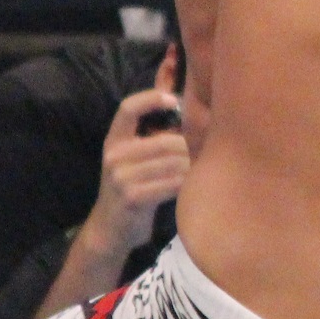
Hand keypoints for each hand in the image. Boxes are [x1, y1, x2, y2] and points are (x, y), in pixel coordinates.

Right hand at [86, 56, 189, 253]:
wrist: (113, 229)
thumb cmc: (135, 186)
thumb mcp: (137, 156)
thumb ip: (154, 130)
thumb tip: (179, 89)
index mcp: (115, 139)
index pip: (128, 108)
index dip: (152, 98)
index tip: (175, 100)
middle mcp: (114, 154)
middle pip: (166, 141)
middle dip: (190, 149)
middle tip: (206, 154)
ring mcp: (120, 176)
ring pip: (173, 163)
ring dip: (191, 169)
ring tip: (199, 173)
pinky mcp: (132, 197)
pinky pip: (171, 184)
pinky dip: (185, 186)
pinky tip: (189, 189)